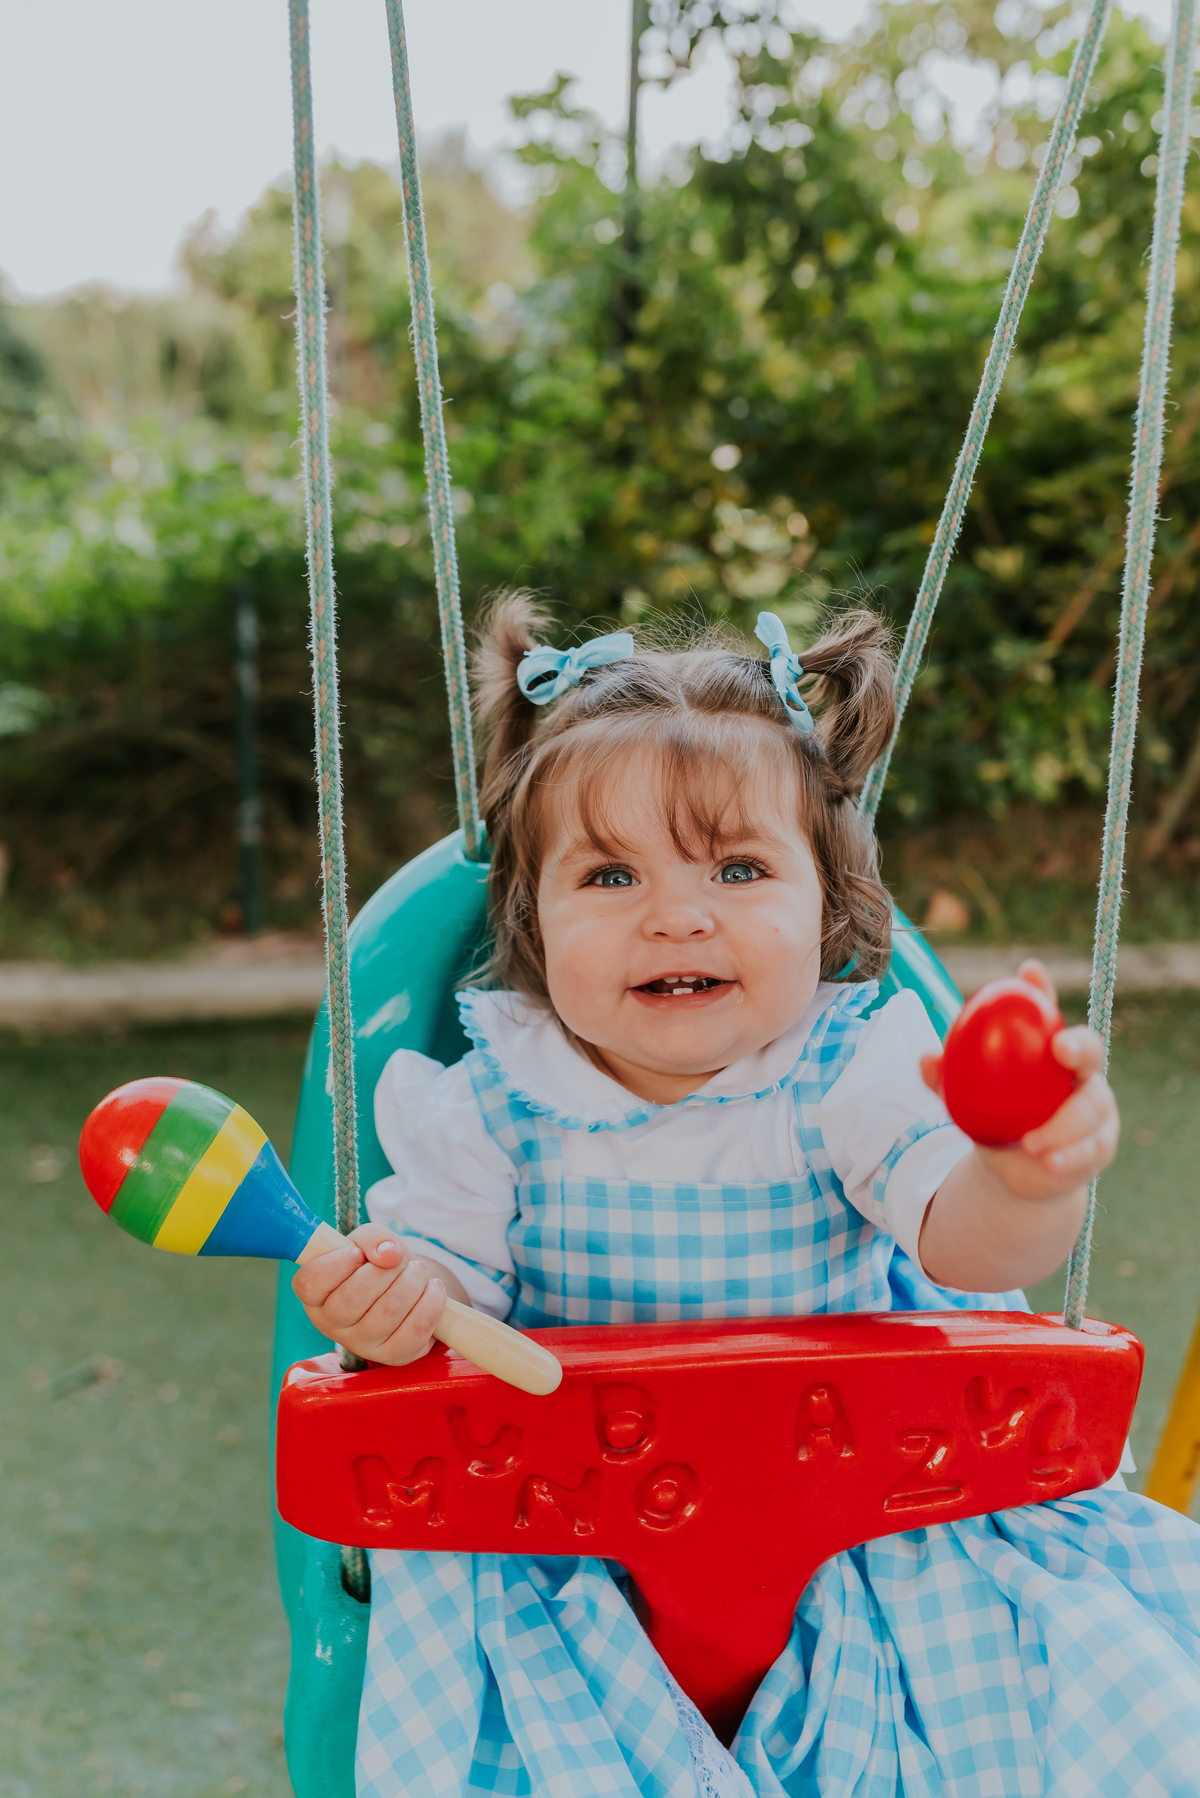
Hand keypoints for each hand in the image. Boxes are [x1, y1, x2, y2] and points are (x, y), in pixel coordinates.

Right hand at [292, 1221, 446, 1365]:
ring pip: (389, 1311)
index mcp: (316, 1295)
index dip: (336, 1264)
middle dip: (386, 1269)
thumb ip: (373, 1238)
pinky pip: (416, 1330)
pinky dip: (431, 1301)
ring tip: (418, 1272)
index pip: (310, 1284)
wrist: (406, 1287)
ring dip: (413, 1281)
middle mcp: (333, 1325)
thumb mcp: (369, 1241)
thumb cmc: (377, 1263)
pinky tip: (432, 1288)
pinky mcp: (394, 1356)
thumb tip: (389, 1254)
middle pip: (354, 1296)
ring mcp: (363, 1345)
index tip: (357, 1253)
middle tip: (398, 1261)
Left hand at [921, 959, 1119, 1203]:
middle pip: (1090, 1051)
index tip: (1028, 970)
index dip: (1041, 989)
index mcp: (1050, 1051)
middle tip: (1061, 1048)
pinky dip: (1068, 1156)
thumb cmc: (997, 1119)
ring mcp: (1098, 1109)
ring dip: (1063, 1125)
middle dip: (1079, 1046)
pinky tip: (1049, 1162)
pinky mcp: (1101, 1145)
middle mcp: (1082, 1073)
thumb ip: (949, 1080)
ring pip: (1090, 1109)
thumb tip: (927, 1060)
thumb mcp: (968, 1100)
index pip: (1047, 1012)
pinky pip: (1089, 1149)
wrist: (1019, 1169)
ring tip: (1033, 1143)